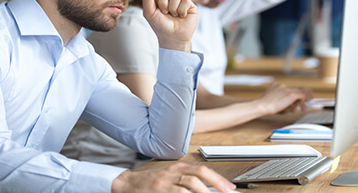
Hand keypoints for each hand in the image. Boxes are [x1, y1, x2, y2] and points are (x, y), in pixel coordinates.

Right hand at [111, 162, 235, 192]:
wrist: (127, 184)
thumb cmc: (152, 182)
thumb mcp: (171, 177)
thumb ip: (188, 181)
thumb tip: (208, 190)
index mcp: (178, 167)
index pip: (202, 170)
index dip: (218, 179)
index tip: (230, 188)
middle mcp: (173, 172)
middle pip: (198, 175)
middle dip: (215, 185)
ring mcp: (165, 182)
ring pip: (188, 186)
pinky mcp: (158, 191)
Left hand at [142, 0, 197, 52]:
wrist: (173, 38)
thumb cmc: (161, 27)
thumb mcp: (150, 14)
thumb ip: (147, 0)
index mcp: (158, 1)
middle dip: (163, 2)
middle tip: (164, 12)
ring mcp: (179, 1)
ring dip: (172, 8)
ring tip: (173, 16)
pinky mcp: (189, 5)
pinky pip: (184, 1)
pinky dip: (181, 10)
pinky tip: (181, 16)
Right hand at [258, 83, 313, 114]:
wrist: (262, 106)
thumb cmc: (266, 107)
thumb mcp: (275, 102)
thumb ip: (284, 103)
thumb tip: (294, 108)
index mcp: (276, 86)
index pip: (291, 88)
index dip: (297, 92)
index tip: (302, 97)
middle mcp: (282, 86)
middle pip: (298, 88)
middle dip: (306, 93)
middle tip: (310, 98)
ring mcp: (286, 89)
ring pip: (300, 92)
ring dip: (304, 99)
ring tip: (306, 104)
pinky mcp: (290, 94)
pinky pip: (301, 96)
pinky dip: (302, 101)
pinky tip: (301, 106)